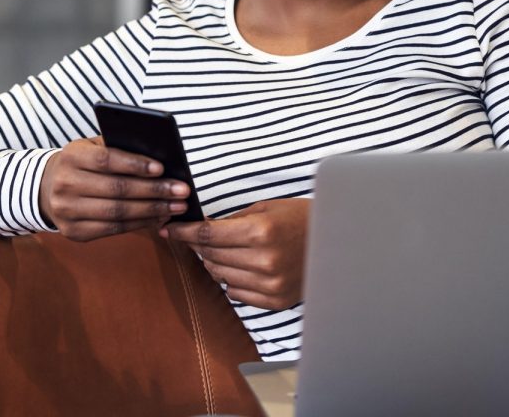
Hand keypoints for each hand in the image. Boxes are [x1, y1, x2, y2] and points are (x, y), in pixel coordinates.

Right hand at [39, 136, 190, 240]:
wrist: (46, 189)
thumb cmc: (83, 163)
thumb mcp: (92, 147)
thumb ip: (119, 147)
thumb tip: (161, 158)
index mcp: (71, 157)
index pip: (106, 160)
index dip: (135, 164)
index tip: (162, 168)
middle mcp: (65, 185)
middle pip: (116, 189)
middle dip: (154, 191)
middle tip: (182, 190)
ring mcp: (67, 212)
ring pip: (118, 213)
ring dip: (153, 210)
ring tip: (177, 206)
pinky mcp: (74, 233)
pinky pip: (114, 229)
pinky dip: (140, 223)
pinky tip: (159, 218)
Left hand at [162, 198, 310, 310]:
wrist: (337, 242)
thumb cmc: (300, 219)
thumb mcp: (266, 208)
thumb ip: (232, 220)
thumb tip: (200, 228)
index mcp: (261, 232)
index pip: (208, 234)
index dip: (184, 231)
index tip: (171, 229)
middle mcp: (264, 261)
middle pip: (211, 255)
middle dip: (198, 244)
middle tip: (197, 236)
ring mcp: (270, 284)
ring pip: (220, 276)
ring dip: (214, 262)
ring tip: (224, 250)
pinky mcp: (275, 300)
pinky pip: (236, 293)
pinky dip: (232, 280)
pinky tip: (242, 267)